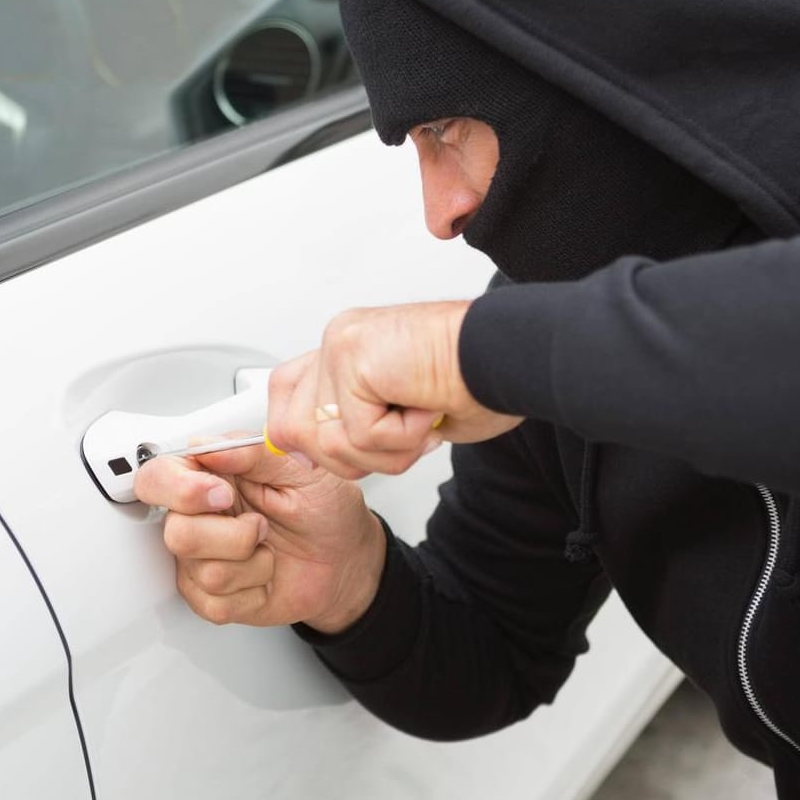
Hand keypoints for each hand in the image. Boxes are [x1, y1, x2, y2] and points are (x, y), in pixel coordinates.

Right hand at [133, 440, 385, 632]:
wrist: (347, 560)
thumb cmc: (325, 509)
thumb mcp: (300, 467)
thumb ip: (251, 452)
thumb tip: (205, 447)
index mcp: (211, 477)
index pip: (157, 478)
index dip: (178, 489)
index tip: (221, 493)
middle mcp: (199, 518)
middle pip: (176, 533)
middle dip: (232, 535)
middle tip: (262, 525)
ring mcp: (203, 560)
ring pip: (202, 571)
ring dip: (251, 561)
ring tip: (268, 546)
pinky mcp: (214, 598)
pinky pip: (216, 603)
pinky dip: (254, 590)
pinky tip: (265, 574)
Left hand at [266, 300, 522, 479]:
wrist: (513, 355)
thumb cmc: (479, 382)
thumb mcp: (404, 418)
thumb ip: (357, 429)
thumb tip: (319, 455)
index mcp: (348, 352)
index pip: (286, 399)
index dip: (309, 438)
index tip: (352, 450)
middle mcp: (338, 343)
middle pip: (292, 431)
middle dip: (351, 456)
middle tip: (406, 436)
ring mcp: (341, 347)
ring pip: (327, 441)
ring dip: (385, 450)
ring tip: (421, 419)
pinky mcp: (353, 357)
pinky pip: (360, 433)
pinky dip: (402, 438)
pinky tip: (427, 406)